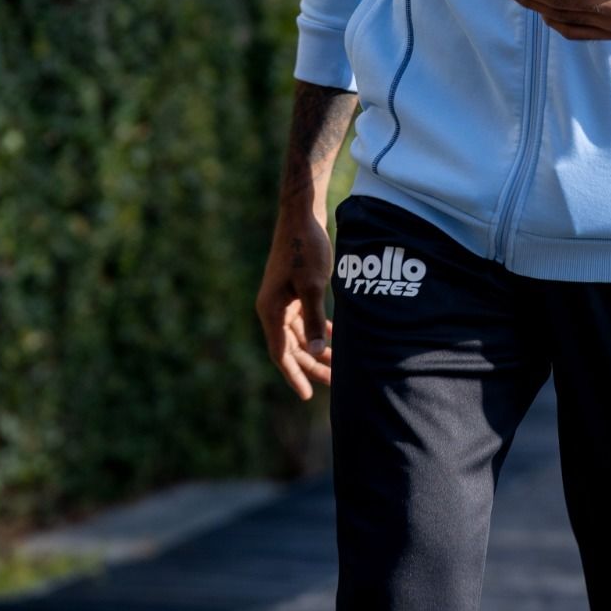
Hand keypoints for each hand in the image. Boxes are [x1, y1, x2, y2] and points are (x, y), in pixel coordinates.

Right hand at [255, 210, 334, 400]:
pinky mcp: (293, 289)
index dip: (295, 376)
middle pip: (291, 347)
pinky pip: (304, 319)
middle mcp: (273, 308)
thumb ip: (314, 320)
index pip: (281, 353)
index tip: (308, 396)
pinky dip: (318, 329)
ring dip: (317, 348)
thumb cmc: (306, 248)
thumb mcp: (313, 286)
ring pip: (299, 334)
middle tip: (335, 382)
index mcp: (271, 310)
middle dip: (312, 365)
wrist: (302, 215)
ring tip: (339, 364)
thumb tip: (316, 353)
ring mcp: (282, 298)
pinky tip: (336, 337)